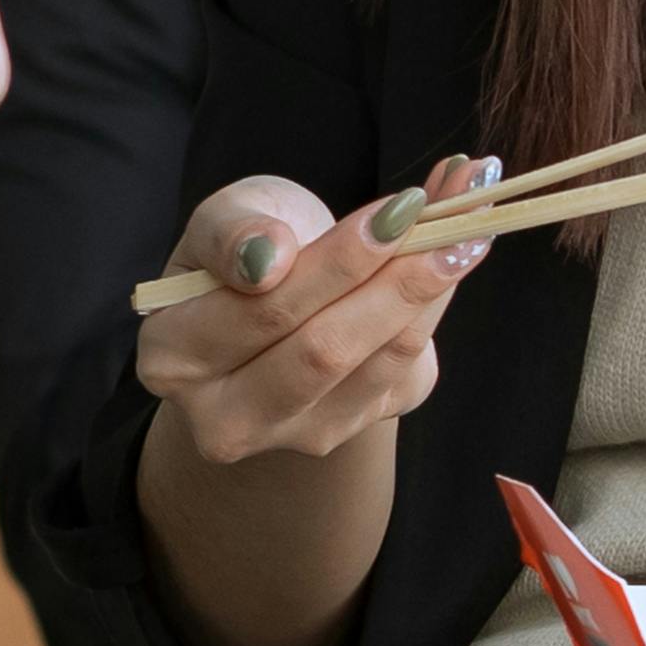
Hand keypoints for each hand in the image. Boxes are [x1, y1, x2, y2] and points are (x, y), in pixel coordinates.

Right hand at [141, 158, 484, 468]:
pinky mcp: (359, 426)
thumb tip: (266, 257)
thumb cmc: (243, 254)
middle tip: (452, 221)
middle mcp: (228, 418)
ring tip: (471, 223)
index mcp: (174, 359)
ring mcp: (298, 434)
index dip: (336, 263)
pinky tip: (460, 248)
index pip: (263, 312)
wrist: (275, 305)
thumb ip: (231, 233)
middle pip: (323, 352)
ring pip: (378, 365)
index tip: (398, 211)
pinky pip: (408, 368)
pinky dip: (439, 303)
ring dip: (433, 289)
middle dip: (396, 281)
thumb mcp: (221, 220)